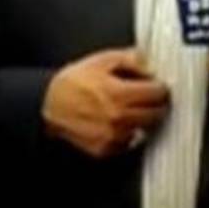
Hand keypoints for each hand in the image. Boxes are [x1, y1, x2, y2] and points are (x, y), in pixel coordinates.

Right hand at [42, 48, 169, 157]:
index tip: (157, 85)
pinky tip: (120, 120)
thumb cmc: (73, 83)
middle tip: (150, 96)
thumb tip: (150, 64)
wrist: (49, 105)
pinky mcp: (106, 148)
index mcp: (119, 94)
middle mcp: (118, 118)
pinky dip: (130, 132)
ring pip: (145, 129)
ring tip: (132, 108)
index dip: (160, 86)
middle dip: (156, 103)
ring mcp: (113, 136)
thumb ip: (130, 58)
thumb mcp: (101, 60)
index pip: (157, 93)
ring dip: (144, 118)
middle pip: (157, 114)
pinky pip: (130, 142)